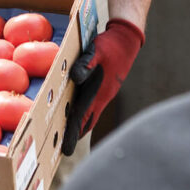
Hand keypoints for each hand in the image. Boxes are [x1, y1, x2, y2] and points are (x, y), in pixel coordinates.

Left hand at [62, 19, 143, 152]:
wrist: (127, 40)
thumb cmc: (110, 45)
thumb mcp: (96, 50)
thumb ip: (85, 63)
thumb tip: (75, 77)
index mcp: (98, 93)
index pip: (82, 118)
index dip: (72, 133)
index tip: (65, 149)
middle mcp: (102, 97)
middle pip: (87, 123)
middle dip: (75, 135)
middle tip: (61, 148)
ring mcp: (105, 95)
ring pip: (91, 116)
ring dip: (80, 126)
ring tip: (66, 136)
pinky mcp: (106, 90)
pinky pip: (93, 107)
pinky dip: (84, 115)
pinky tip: (76, 114)